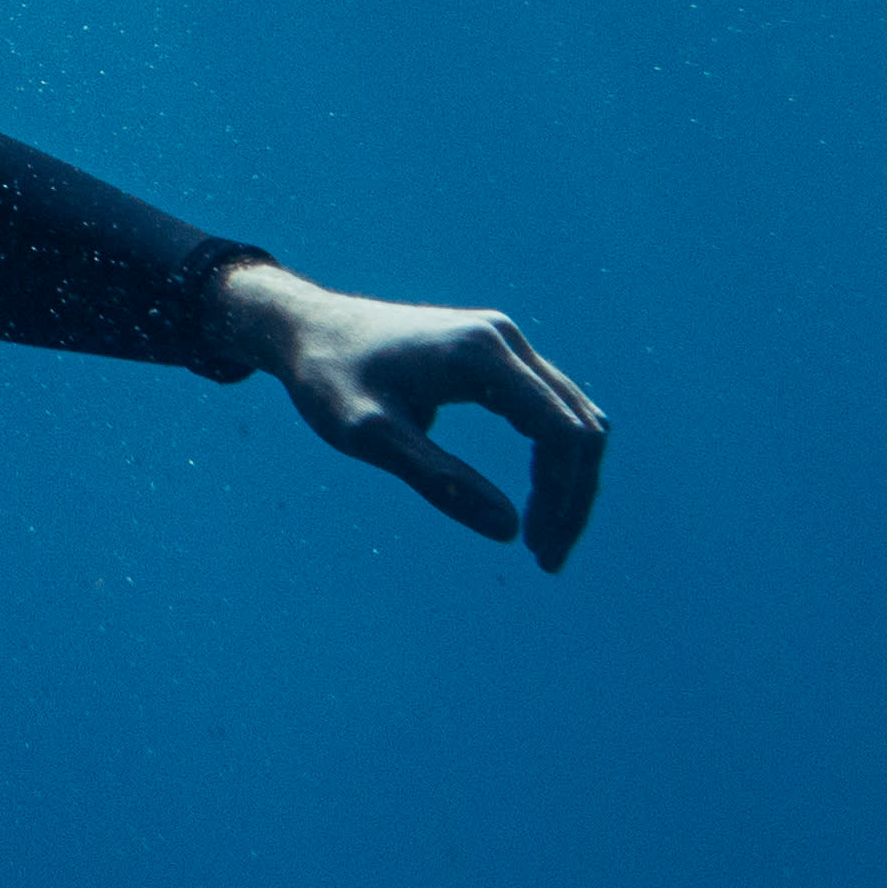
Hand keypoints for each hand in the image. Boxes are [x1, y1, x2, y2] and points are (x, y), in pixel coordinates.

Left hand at [218, 263, 606, 568]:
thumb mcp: (369, 437)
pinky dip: (554, 458)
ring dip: (569, 481)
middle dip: (571, 498)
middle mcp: (504, 339)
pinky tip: (534, 502)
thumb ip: (437, 480)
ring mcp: (504, 342)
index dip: (563, 498)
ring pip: (573, 418)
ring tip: (542, 542)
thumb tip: (510, 530)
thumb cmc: (328, 379)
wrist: (306, 328)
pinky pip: (550, 410)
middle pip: (580, 426)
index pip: (562, 432)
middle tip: (546, 560)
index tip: (539, 552)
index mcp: (482, 355)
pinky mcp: (496, 355)